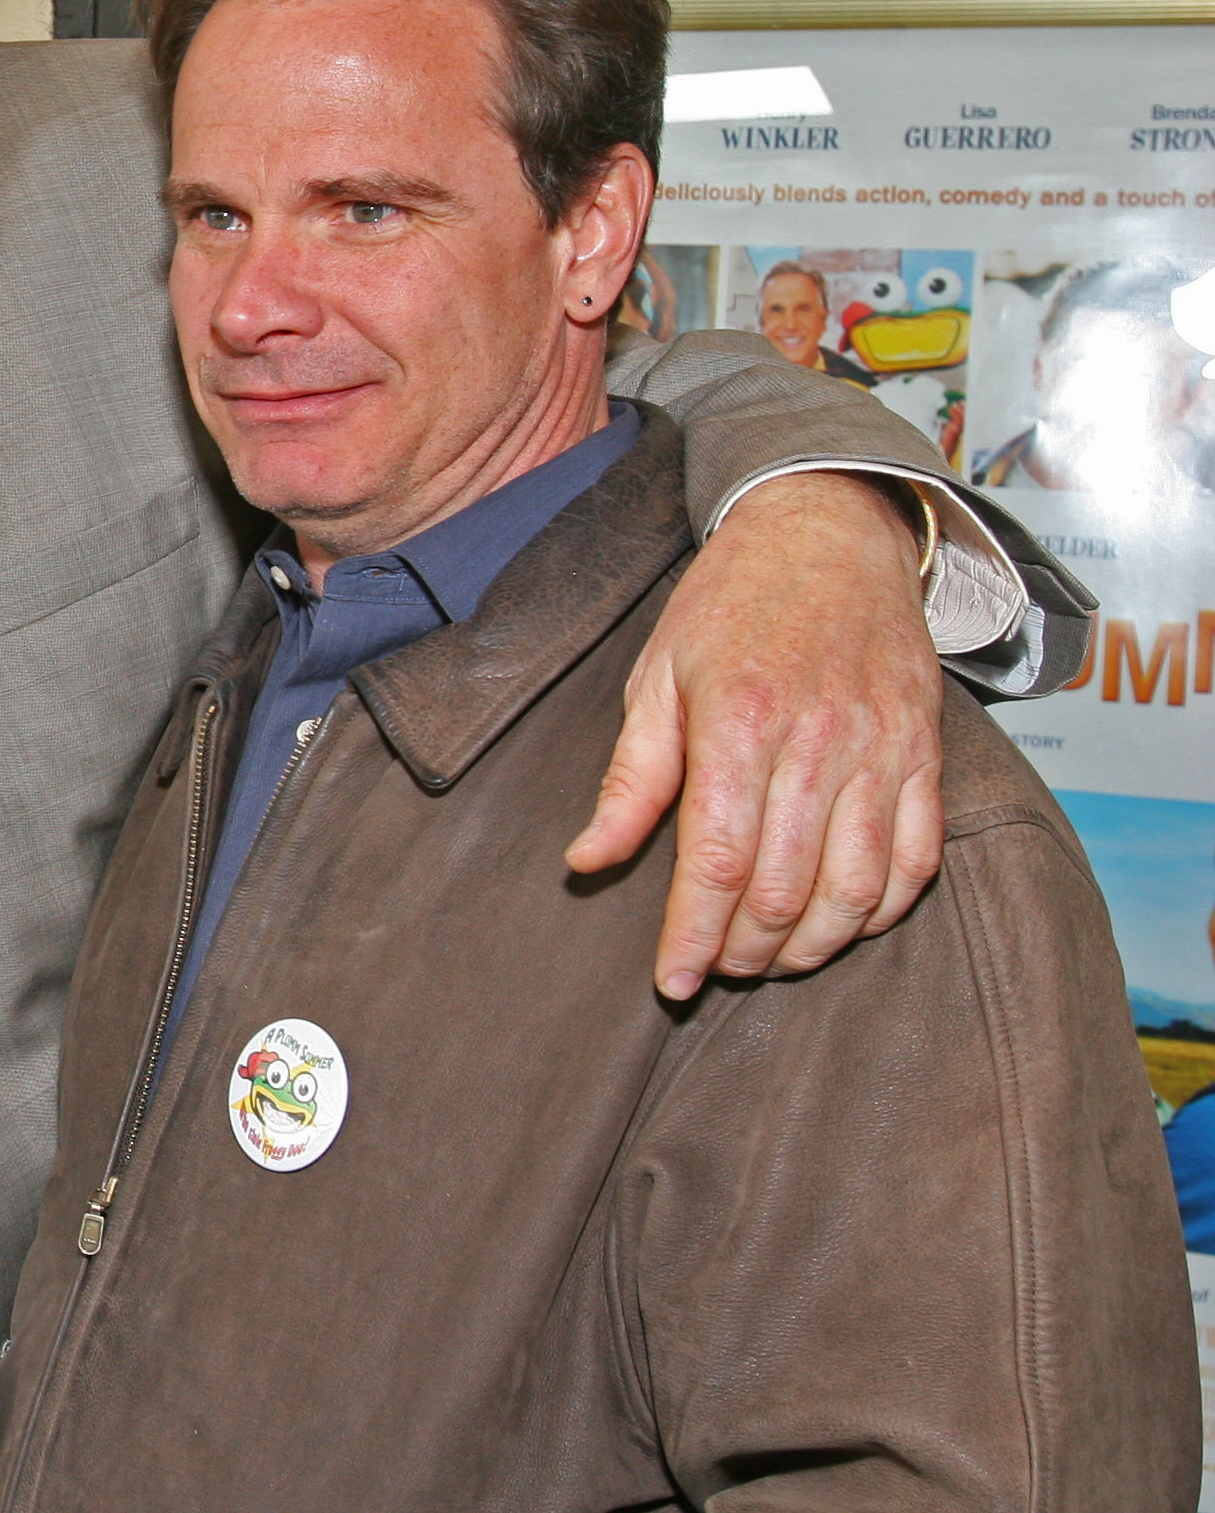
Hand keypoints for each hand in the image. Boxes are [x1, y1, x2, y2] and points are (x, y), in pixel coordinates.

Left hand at [568, 473, 943, 998]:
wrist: (829, 531)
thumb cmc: (730, 604)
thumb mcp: (656, 677)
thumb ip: (630, 779)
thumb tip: (588, 861)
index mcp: (738, 722)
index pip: (718, 863)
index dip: (693, 936)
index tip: (672, 981)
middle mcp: (818, 743)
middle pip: (785, 889)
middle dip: (746, 951)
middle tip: (716, 970)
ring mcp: (881, 750)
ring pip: (856, 889)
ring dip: (812, 945)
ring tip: (772, 959)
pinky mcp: (924, 753)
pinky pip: (916, 858)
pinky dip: (882, 909)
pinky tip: (843, 924)